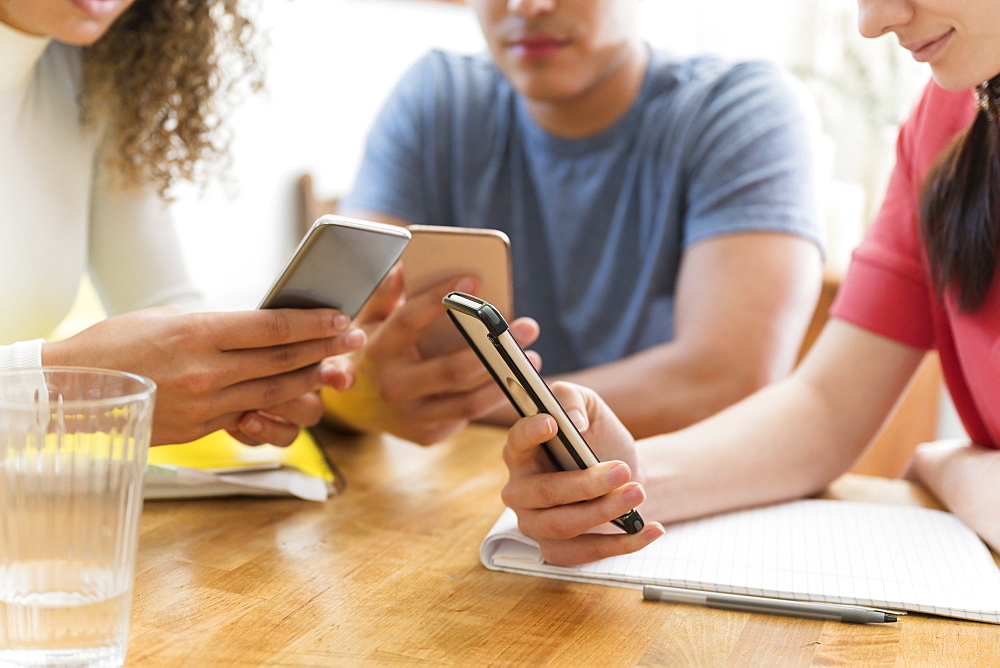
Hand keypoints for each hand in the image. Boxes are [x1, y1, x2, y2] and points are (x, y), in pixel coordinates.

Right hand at [42, 305, 364, 445]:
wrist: (74, 390)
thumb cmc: (118, 344)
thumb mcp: (170, 319)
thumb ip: (220, 327)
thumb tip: (262, 331)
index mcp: (200, 333)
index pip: (275, 329)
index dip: (315, 324)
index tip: (341, 318)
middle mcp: (208, 371)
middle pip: (285, 361)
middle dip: (327, 350)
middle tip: (355, 341)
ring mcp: (207, 405)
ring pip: (276, 393)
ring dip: (312, 381)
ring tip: (332, 369)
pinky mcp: (202, 428)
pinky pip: (251, 416)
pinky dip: (278, 406)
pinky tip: (296, 397)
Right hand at [321, 269, 539, 444]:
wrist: (357, 407)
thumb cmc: (375, 352)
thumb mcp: (371, 320)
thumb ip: (388, 292)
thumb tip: (408, 262)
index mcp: (378, 349)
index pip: (409, 320)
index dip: (439, 299)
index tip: (474, 279)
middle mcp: (392, 385)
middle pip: (450, 369)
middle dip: (493, 347)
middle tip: (525, 327)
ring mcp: (409, 416)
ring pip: (467, 402)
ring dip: (506, 380)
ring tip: (532, 358)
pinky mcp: (426, 435)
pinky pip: (467, 416)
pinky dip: (495, 398)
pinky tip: (515, 380)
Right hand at [501, 382, 663, 565]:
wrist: (623, 476)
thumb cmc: (598, 440)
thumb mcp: (589, 408)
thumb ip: (573, 399)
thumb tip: (572, 420)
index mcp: (521, 453)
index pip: (516, 442)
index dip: (530, 433)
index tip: (552, 424)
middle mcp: (520, 491)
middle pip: (545, 492)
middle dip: (586, 484)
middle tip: (623, 470)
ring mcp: (535, 524)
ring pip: (563, 525)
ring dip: (604, 512)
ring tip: (638, 493)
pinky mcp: (557, 551)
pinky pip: (584, 554)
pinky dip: (622, 545)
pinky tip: (650, 529)